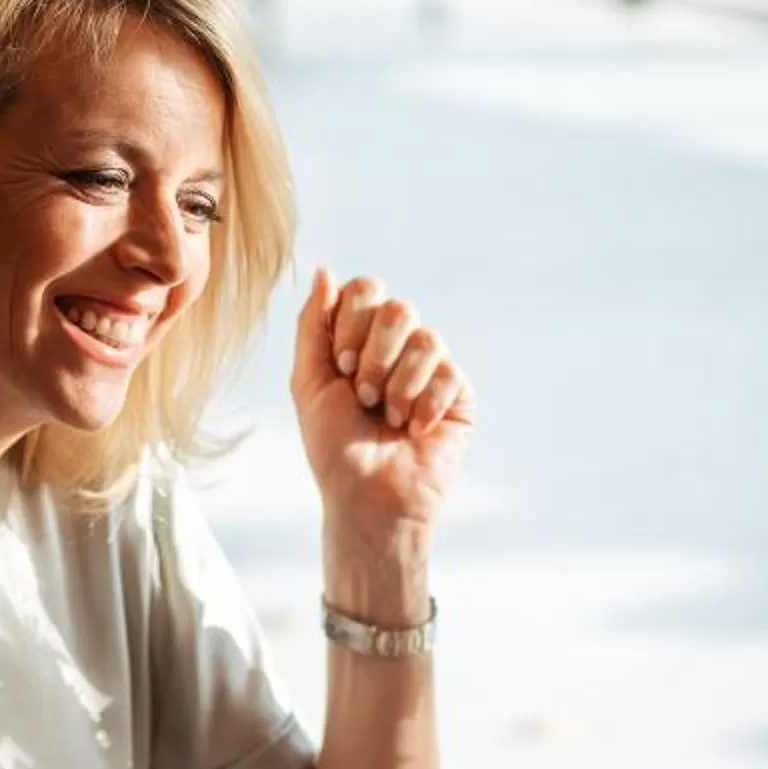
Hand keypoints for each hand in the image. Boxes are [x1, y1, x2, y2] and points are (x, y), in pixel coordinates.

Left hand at [292, 268, 472, 542]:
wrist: (368, 499)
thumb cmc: (334, 448)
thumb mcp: (308, 382)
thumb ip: (313, 324)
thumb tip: (324, 269)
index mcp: (361, 338)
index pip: (366, 290)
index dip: (352, 324)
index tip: (342, 368)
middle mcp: (398, 348)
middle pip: (400, 308)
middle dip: (375, 355)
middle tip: (363, 395)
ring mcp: (431, 369)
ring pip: (428, 338)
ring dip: (398, 385)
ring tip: (387, 418)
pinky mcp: (459, 394)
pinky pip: (449, 373)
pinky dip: (424, 406)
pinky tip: (415, 431)